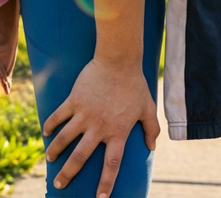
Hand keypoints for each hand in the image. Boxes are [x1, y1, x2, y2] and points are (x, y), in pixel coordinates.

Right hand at [43, 59, 159, 196]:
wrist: (119, 59)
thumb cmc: (135, 84)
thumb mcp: (147, 106)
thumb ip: (151, 128)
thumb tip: (152, 147)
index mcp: (118, 131)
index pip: (112, 164)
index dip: (107, 182)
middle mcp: (99, 126)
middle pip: (80, 157)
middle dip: (68, 174)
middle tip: (59, 184)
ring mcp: (84, 114)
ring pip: (64, 139)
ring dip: (55, 150)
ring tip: (50, 158)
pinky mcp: (74, 100)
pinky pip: (58, 116)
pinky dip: (50, 125)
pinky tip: (46, 132)